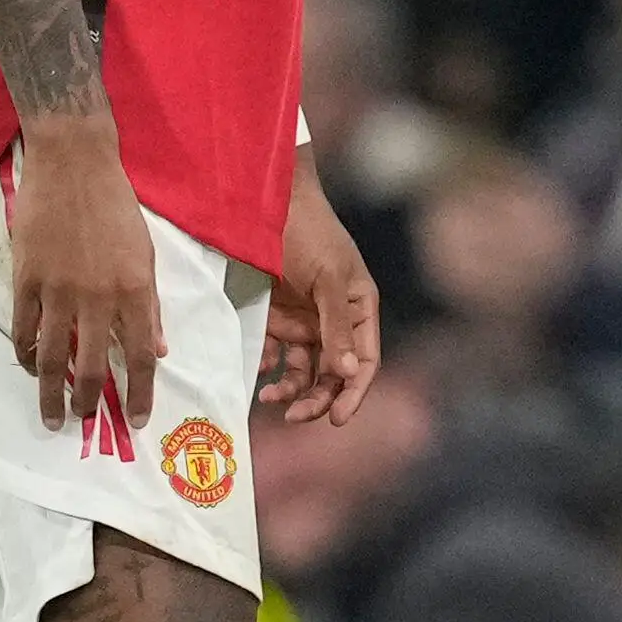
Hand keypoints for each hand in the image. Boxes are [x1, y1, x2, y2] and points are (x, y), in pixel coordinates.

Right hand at [9, 118, 161, 430]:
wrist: (74, 163)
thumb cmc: (117, 207)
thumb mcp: (147, 254)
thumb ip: (150, 305)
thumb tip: (159, 350)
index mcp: (134, 289)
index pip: (140, 356)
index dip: (141, 393)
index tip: (140, 420)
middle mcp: (96, 296)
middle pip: (89, 366)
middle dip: (88, 404)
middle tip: (83, 424)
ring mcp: (57, 289)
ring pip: (51, 357)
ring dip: (50, 393)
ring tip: (52, 416)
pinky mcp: (25, 279)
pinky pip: (23, 329)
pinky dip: (26, 354)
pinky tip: (29, 367)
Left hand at [262, 148, 380, 423]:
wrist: (265, 203)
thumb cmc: (308, 233)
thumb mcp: (327, 277)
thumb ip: (336, 326)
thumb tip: (348, 373)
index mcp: (359, 309)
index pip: (364, 362)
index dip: (353, 392)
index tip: (337, 419)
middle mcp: (334, 321)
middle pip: (332, 374)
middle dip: (316, 398)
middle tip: (293, 416)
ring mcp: (304, 321)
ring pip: (303, 371)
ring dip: (290, 389)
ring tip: (269, 398)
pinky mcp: (275, 319)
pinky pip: (274, 355)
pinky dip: (267, 368)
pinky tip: (258, 369)